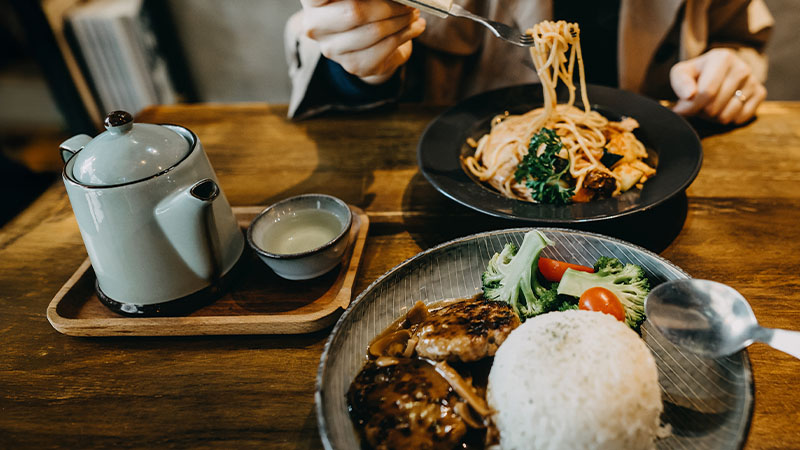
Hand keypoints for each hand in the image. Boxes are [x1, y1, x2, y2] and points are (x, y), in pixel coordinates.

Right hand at [301, 0, 425, 84]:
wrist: (369, 46)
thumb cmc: (366, 9)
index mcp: (313, 3)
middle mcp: (315, 26)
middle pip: (355, 11)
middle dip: (389, 5)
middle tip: (409, 1)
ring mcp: (333, 49)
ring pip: (374, 30)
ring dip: (401, 19)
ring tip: (413, 12)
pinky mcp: (353, 65)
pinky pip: (386, 47)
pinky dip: (406, 34)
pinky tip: (415, 27)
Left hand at [670, 48, 766, 124]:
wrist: (716, 72)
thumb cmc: (696, 74)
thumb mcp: (681, 73)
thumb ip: (680, 82)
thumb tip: (690, 95)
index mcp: (723, 58)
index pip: (706, 92)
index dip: (691, 106)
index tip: (681, 109)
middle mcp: (742, 68)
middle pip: (714, 107)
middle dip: (701, 112)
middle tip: (697, 105)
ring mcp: (753, 81)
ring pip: (726, 116)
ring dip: (712, 117)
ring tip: (709, 105)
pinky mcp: (760, 93)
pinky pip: (740, 118)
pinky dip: (728, 119)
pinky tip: (723, 107)